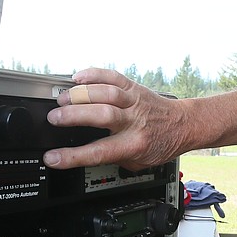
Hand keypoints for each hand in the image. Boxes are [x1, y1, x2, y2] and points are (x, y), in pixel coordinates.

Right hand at [43, 68, 187, 169]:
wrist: (183, 125)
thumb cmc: (159, 144)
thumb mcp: (137, 162)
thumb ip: (113, 158)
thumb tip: (84, 156)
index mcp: (134, 145)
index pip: (99, 152)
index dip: (72, 156)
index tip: (52, 157)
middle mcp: (134, 121)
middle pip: (101, 115)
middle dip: (74, 116)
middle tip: (54, 118)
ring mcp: (134, 101)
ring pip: (105, 93)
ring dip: (80, 95)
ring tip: (61, 99)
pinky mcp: (133, 87)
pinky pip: (113, 76)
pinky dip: (94, 74)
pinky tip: (78, 77)